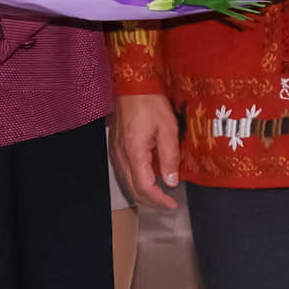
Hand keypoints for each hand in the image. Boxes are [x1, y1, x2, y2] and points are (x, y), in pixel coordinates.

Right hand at [111, 92, 181, 209]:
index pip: (144, 187)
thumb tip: (171, 180)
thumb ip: (170, 156)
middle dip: (151, 201)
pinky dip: (136, 181)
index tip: (172, 203)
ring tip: (160, 194)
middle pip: (133, 189)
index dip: (158, 200)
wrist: (132, 85)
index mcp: (134, 152)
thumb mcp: (168, 128)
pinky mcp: (116, 146)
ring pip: (127, 182)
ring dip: (143, 193)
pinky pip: (124, 171)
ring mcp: (116, 151)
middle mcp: (121, 155)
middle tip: (168, 203)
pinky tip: (148, 178)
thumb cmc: (150, 103)